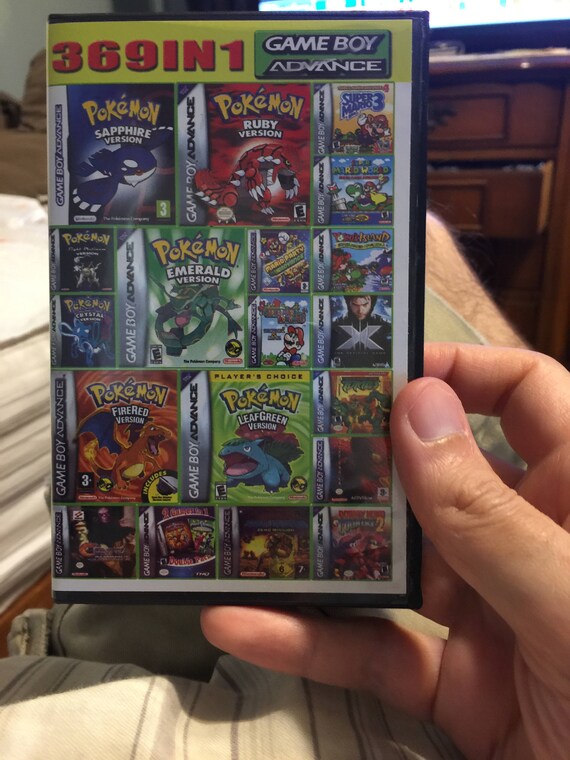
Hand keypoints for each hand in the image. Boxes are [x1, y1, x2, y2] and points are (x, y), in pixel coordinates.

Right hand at [202, 343, 569, 759]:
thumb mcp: (567, 601)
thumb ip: (489, 516)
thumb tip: (416, 407)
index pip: (523, 395)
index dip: (457, 370)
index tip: (373, 373)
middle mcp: (525, 541)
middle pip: (434, 476)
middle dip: (357, 460)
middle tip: (277, 439)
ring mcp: (486, 612)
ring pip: (390, 565)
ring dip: (316, 554)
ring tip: (242, 530)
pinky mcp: (452, 682)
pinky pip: (373, 651)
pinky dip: (310, 642)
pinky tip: (244, 626)